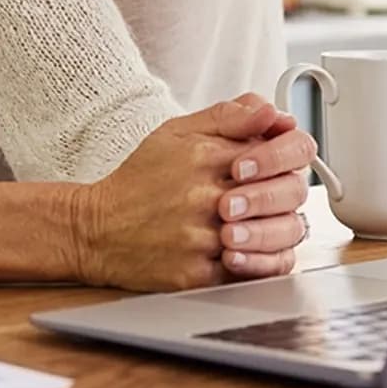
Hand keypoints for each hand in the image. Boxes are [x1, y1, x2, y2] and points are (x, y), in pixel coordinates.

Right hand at [75, 96, 312, 290]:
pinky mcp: (198, 274)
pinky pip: (256, 272)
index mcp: (207, 155)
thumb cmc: (141, 180)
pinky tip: (248, 251)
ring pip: (280, 234)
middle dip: (287, 192)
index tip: (276, 162)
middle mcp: (207, 196)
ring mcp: (204, 238)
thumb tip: (273, 112)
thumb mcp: (177, 132)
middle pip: (289, 192)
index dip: (288, 155)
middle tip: (270, 195)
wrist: (96, 229)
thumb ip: (229, 116)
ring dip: (278, 228)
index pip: (284, 148)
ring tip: (257, 223)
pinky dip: (263, 262)